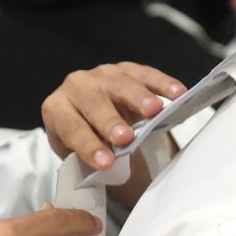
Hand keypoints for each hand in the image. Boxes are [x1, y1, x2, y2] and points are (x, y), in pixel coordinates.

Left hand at [41, 62, 187, 169]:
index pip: (71, 128)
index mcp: (57, 110)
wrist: (94, 119)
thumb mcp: (83, 155)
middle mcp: (76, 86)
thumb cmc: (88, 140)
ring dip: (138, 98)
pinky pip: (145, 74)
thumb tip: (116, 166)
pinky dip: (162, 83)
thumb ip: (97, 158)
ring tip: (155, 111)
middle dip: (111, 121)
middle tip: (126, 138)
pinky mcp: (126, 69)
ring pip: (120, 83)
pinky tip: (178, 93)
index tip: (106, 163)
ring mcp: (102, 74)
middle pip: (94, 102)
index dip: (88, 145)